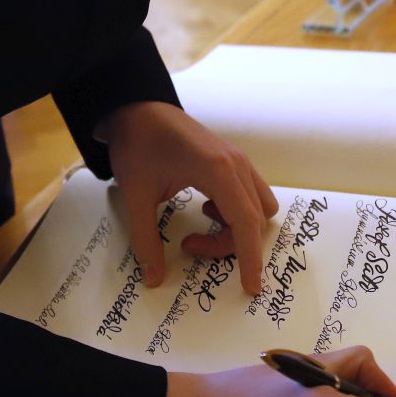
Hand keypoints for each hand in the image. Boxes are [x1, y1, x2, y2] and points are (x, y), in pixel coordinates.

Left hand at [97, 101, 275, 292]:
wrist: (136, 109)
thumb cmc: (137, 145)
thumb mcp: (136, 196)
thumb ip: (146, 240)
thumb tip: (153, 278)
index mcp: (218, 171)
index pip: (246, 224)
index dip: (250, 259)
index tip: (250, 287)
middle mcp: (236, 164)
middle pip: (255, 219)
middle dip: (229, 243)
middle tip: (190, 245)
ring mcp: (237, 159)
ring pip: (259, 206)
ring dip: (237, 226)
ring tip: (201, 224)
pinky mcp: (232, 159)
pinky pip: (250, 193)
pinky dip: (236, 211)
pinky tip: (207, 207)